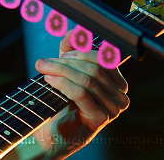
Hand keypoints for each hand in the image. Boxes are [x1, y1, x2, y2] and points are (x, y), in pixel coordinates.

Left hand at [31, 29, 129, 158]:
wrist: (51, 131)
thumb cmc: (61, 100)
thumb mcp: (66, 70)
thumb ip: (71, 48)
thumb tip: (75, 31)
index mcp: (117, 83)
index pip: (104, 58)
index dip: (81, 51)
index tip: (61, 53)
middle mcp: (121, 96)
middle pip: (94, 68)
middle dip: (66, 61)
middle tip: (44, 61)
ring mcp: (113, 109)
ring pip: (86, 79)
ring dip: (60, 70)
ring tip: (42, 68)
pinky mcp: (100, 118)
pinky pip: (81, 93)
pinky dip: (62, 83)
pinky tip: (49, 80)